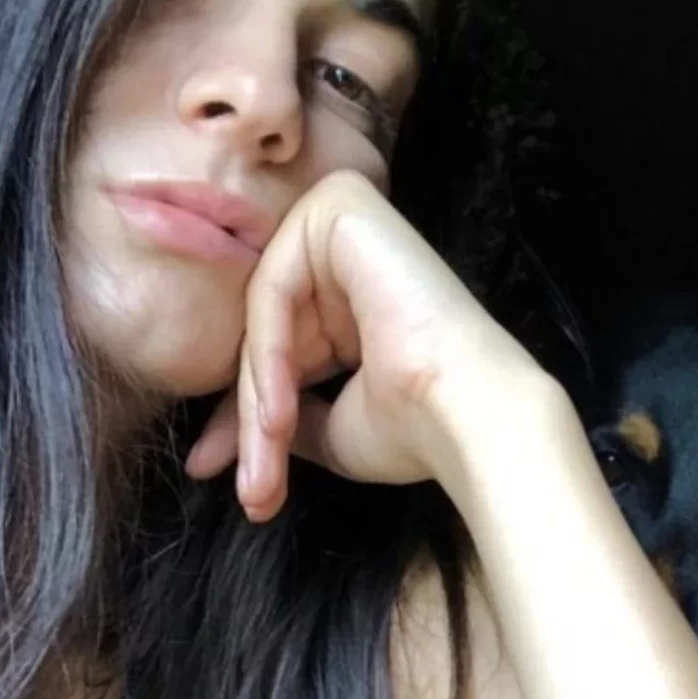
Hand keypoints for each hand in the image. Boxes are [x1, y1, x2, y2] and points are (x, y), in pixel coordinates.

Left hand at [184, 168, 530, 520]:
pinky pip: (274, 288)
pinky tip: (277, 418)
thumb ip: (283, 411)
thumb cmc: (415, 428)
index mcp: (352, 295)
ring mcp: (342, 222)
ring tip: (262, 472)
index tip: (235, 483)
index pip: (277, 347)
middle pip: (266, 334)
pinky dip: (269, 358)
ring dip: (256, 402)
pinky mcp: (339, 206)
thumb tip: (228, 442)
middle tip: (251, 492)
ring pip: (263, 318)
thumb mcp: (331, 427)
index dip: (247, 419)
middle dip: (248, 420)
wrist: (469, 415)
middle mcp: (346, 251)